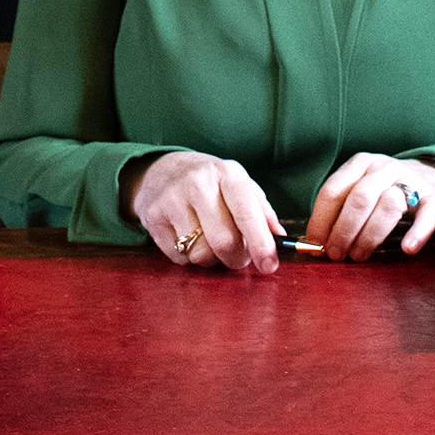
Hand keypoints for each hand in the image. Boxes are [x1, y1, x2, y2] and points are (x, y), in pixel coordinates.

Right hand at [125, 151, 283, 273]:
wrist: (161, 169)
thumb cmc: (210, 182)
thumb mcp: (238, 184)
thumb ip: (262, 211)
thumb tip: (281, 240)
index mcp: (227, 173)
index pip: (247, 213)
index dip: (261, 244)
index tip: (269, 266)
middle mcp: (199, 183)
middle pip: (224, 241)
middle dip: (236, 258)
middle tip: (237, 257)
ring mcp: (173, 199)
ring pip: (201, 253)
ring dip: (211, 258)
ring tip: (208, 240)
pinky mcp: (153, 217)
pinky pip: (179, 257)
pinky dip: (188, 257)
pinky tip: (186, 237)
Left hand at [303, 154, 434, 261]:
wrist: (429, 174)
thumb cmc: (383, 189)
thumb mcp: (359, 187)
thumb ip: (339, 209)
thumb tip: (315, 243)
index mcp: (359, 163)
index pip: (333, 190)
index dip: (320, 220)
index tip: (314, 244)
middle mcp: (383, 167)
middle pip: (359, 198)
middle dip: (343, 231)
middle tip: (335, 254)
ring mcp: (410, 179)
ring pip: (388, 205)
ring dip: (370, 235)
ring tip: (359, 255)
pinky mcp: (432, 196)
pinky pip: (427, 214)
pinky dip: (418, 232)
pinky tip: (407, 248)